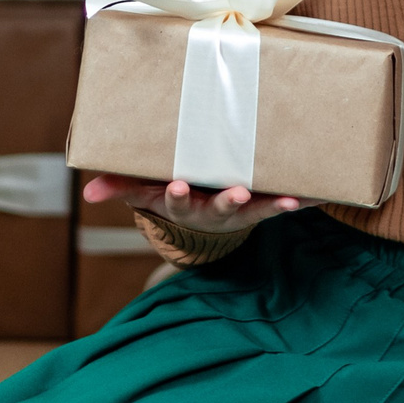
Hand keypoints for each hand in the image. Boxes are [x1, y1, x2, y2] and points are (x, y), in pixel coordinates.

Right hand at [82, 173, 301, 232]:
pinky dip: (300, 202)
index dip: (178, 195)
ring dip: (272, 207)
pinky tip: (316, 196)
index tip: (178, 185)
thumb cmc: (171, 192)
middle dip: (227, 201)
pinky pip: (282, 204)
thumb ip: (118, 187)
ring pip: (256, 210)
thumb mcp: (143, 190)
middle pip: (220, 208)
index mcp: (183, 204)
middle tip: (235, 192)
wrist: (202, 217)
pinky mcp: (262, 204)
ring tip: (289, 202)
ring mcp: (239, 209)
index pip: (177, 201)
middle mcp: (212, 210)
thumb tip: (87, 193)